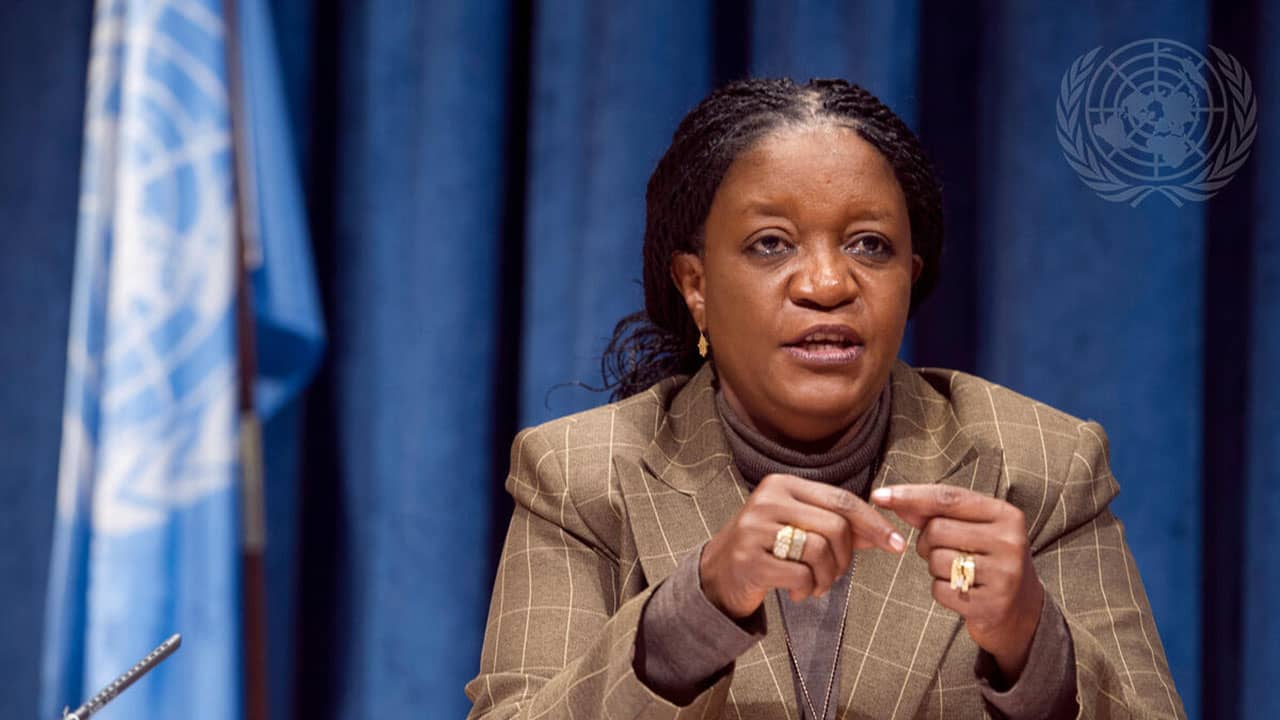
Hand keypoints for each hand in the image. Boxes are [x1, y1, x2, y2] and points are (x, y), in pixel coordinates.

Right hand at [700, 474, 906, 619]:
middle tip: (835, 574)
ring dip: (827, 578)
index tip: (896, 544)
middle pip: (835, 527)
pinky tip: (796, 592)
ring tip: (815, 585)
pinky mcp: (750, 559)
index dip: (873, 523)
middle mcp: (768, 500)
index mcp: (783, 485)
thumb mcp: (799, 527)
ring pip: (820, 551)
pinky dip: (807, 590)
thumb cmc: (766, 548)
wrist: (718, 574)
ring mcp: (755, 529)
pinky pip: (801, 575)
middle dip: (845, 558)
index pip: (841, 499)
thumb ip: (837, 526)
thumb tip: (882, 534)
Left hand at [871, 484, 1043, 681]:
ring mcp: (1003, 574)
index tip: (878, 495)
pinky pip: (939, 590)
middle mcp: (1009, 541)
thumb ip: (935, 512)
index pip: (948, 498)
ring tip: (957, 571)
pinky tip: (960, 592)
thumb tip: (889, 497)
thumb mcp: (973, 529)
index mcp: (1006, 515)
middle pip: (937, 530)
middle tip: (942, 550)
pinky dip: (940, 590)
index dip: (910, 495)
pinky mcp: (991, 605)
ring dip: (934, 567)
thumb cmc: (988, 560)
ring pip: (936, 560)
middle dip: (926, 541)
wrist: (1022, 612)